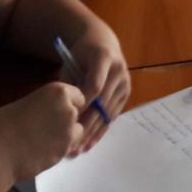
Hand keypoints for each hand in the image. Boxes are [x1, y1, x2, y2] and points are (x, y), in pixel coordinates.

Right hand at [0, 82, 86, 179]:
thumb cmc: (2, 124)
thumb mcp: (28, 102)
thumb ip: (46, 105)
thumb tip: (52, 110)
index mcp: (58, 92)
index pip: (78, 96)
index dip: (68, 103)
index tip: (55, 110)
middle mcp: (68, 109)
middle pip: (77, 114)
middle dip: (67, 119)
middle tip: (46, 126)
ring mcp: (68, 132)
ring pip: (77, 132)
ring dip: (66, 135)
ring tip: (43, 139)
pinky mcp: (64, 151)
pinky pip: (67, 148)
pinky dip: (58, 149)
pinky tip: (40, 150)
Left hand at [66, 31, 129, 152]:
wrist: (102, 42)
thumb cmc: (81, 54)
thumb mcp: (71, 62)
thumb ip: (69, 84)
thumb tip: (64, 111)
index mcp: (104, 58)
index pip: (95, 84)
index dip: (83, 104)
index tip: (67, 120)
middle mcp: (119, 70)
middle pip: (102, 103)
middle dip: (85, 125)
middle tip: (69, 143)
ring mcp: (125, 83)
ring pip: (107, 113)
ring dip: (92, 133)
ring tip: (77, 150)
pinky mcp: (126, 94)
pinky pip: (112, 116)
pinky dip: (100, 131)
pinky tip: (89, 144)